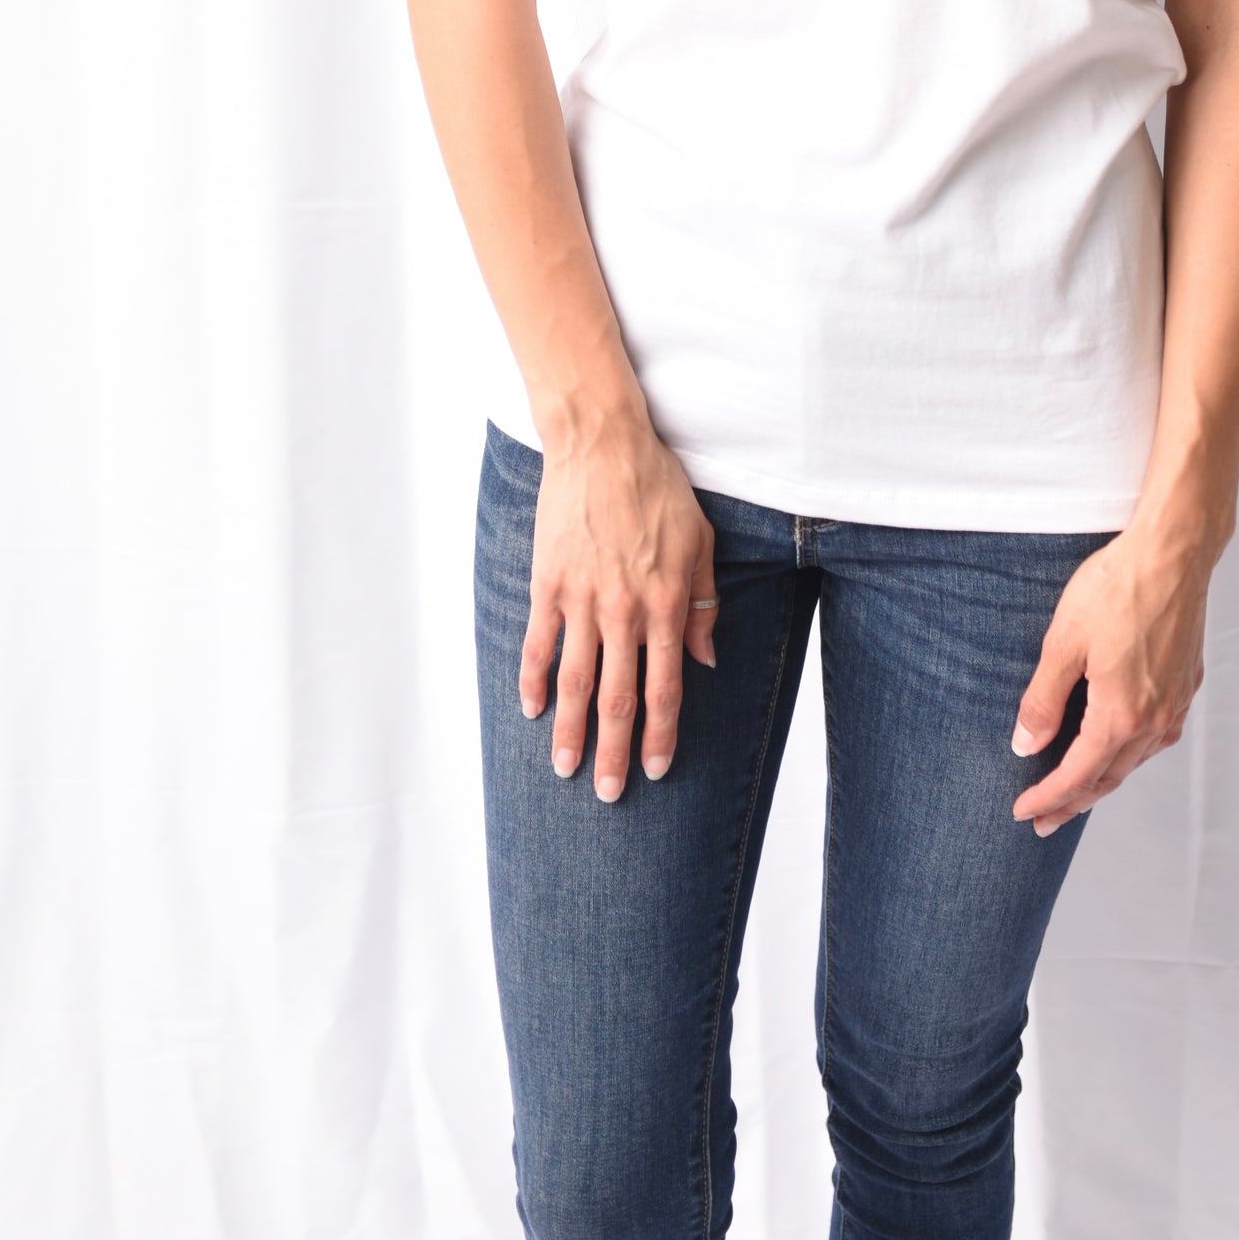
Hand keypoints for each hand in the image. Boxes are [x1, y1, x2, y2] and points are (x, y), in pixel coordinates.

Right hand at [519, 418, 718, 802]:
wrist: (603, 445)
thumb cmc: (658, 488)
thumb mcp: (701, 541)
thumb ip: (704, 603)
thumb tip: (705, 658)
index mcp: (666, 605)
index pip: (664, 689)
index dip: (661, 735)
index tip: (657, 769)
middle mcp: (623, 613)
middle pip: (616, 699)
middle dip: (613, 752)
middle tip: (606, 794)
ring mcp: (581, 601)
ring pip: (574, 682)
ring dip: (569, 731)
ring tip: (564, 769)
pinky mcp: (548, 583)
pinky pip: (539, 643)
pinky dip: (534, 680)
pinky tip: (532, 710)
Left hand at [1010, 526, 1209, 833]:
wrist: (1173, 553)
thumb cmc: (1117, 588)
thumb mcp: (1064, 643)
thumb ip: (1043, 699)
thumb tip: (1024, 744)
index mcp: (1121, 715)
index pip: (1077, 775)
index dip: (1047, 798)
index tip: (1022, 812)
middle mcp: (1155, 720)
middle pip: (1109, 777)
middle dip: (1073, 802)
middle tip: (1044, 821)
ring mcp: (1176, 703)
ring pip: (1136, 760)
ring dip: (1104, 779)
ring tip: (1077, 789)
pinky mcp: (1186, 683)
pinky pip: (1156, 735)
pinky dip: (1131, 751)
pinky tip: (1119, 744)